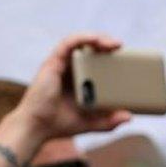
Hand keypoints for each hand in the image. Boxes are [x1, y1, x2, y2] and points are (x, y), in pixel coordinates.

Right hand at [13, 33, 130, 140]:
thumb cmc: (59, 124)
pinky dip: (82, 38)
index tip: (125, 57)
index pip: (95, 60)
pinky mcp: (53, 62)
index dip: (109, 54)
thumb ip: (109, 121)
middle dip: (106, 43)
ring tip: (114, 44)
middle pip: (89, 48)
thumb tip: (129, 117)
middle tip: (122, 48)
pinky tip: (95, 40)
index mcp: (77, 79)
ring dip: (98, 38)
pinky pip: (68, 43)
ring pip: (80, 41)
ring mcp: (61, 64)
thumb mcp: (91, 123)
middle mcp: (69, 69)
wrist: (36, 128)